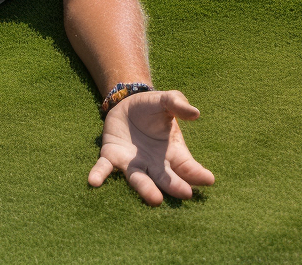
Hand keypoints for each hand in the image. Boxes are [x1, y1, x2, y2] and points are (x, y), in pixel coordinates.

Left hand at [89, 90, 214, 204]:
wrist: (126, 104)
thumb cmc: (152, 108)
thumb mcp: (166, 101)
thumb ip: (178, 105)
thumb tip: (195, 112)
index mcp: (173, 154)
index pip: (188, 167)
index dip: (198, 174)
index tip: (208, 179)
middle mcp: (155, 165)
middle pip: (166, 179)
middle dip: (174, 186)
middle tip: (185, 194)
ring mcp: (133, 164)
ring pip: (139, 179)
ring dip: (145, 189)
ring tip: (154, 199)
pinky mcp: (111, 156)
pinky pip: (105, 167)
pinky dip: (99, 175)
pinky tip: (93, 182)